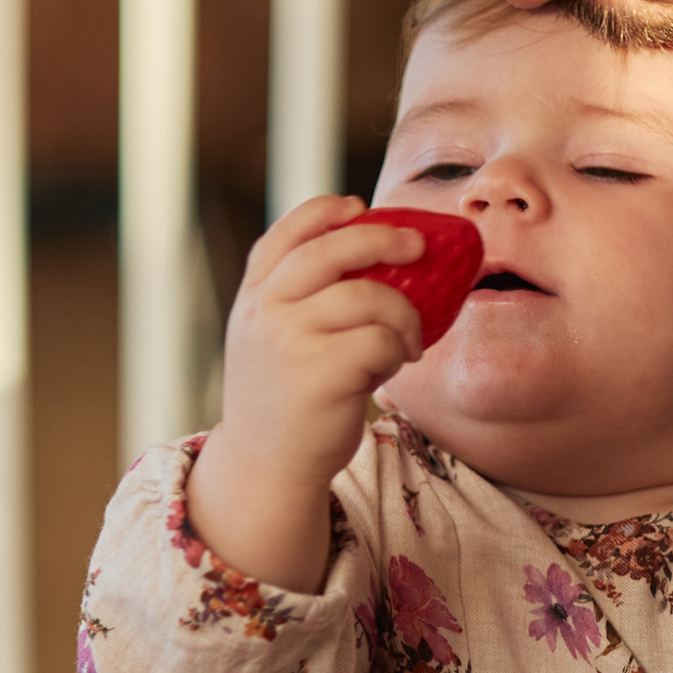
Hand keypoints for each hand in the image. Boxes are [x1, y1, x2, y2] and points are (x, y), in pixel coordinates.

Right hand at [190, 195, 429, 586]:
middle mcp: (265, 311)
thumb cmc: (283, 400)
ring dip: (404, 314)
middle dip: (384, 238)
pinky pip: (382, 341)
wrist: (265, 465)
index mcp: (253, 297)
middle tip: (418, 247)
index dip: (325, 211)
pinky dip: (398, 351)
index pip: (287, 233)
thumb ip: (296, 299)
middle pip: (333, 250)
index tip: (358, 207)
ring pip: (369, 296)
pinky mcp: (321, 373)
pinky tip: (393, 369)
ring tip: (408, 339)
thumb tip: (372, 255)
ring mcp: (290, 340)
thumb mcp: (270, 339)